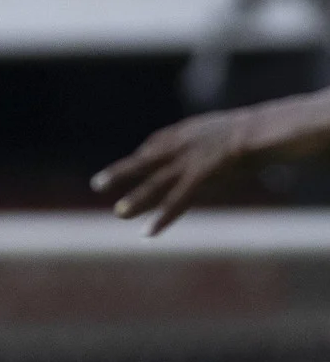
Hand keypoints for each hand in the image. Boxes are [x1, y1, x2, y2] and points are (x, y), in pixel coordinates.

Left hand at [92, 108, 254, 235]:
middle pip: (145, 161)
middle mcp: (182, 146)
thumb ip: (221, 137)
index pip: (159, 141)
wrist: (263, 130)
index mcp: (190, 131)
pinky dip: (162, 218)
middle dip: (121, 172)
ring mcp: (188, 163)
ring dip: (137, 200)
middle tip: (97, 184)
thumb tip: (232, 140)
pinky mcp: (197, 178)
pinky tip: (147, 233)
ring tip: (118, 214)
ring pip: (155, 184)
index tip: (137, 157)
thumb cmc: (260, 129)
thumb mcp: (234, 128)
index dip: (146, 151)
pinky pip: (176, 202)